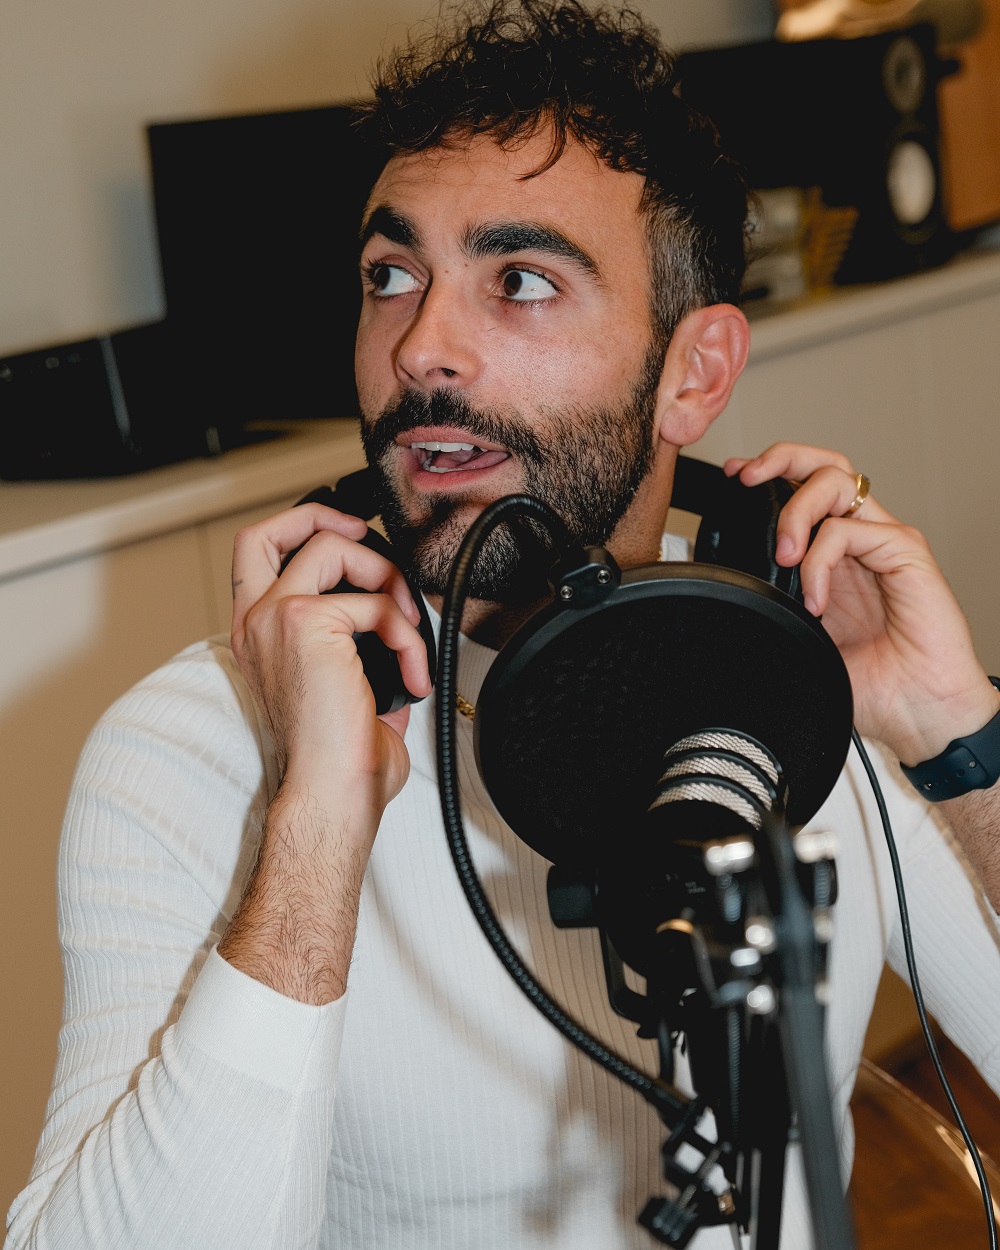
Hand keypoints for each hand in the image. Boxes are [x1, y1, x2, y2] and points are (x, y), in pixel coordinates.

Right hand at [230, 502, 431, 837]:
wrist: (331, 793)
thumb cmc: (338, 760)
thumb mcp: (346, 691)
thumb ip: (362, 653)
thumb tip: (400, 638)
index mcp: (258, 637)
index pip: (257, 555)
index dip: (301, 529)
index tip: (350, 538)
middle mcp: (256, 623)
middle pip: (270, 529)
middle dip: (324, 518)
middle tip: (371, 547)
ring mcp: (275, 619)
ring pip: (333, 548)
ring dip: (386, 579)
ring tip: (408, 629)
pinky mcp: (306, 623)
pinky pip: (376, 603)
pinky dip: (408, 636)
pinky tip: (414, 676)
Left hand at [724, 443, 999, 765]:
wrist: (920, 713)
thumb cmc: (873, 683)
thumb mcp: (801, 640)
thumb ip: (774, 608)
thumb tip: (725, 602)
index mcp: (836, 554)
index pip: (804, 488)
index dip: (769, 473)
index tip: (732, 477)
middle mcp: (860, 538)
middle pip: (823, 465)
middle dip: (779, 458)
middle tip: (746, 478)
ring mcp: (884, 541)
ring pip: (836, 481)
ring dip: (794, 511)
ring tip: (780, 555)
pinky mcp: (906, 552)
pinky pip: (850, 530)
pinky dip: (819, 560)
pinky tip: (815, 599)